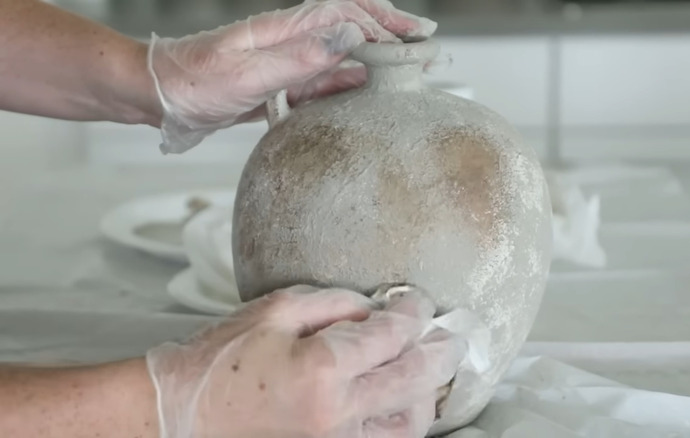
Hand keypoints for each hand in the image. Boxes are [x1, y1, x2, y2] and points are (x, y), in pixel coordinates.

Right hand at [146, 285, 465, 437]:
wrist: (180, 415)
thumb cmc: (218, 359)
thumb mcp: (273, 310)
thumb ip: (333, 303)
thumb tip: (375, 307)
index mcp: (321, 369)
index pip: (391, 335)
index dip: (413, 314)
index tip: (418, 303)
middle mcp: (337, 414)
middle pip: (414, 380)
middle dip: (441, 352)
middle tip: (454, 336)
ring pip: (408, 424)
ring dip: (428, 394)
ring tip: (431, 371)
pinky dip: (402, 425)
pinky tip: (404, 405)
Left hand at [148, 0, 436, 153]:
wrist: (156, 96)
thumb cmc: (191, 82)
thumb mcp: (246, 73)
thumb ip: (299, 58)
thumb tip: (350, 37)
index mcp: (283, 29)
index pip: (346, 14)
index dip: (385, 21)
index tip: (416, 35)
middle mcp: (289, 40)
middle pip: (350, 28)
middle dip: (390, 32)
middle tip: (425, 46)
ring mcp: (286, 63)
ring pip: (342, 54)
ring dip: (376, 58)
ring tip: (407, 67)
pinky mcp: (280, 86)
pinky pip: (323, 82)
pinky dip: (350, 84)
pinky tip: (365, 91)